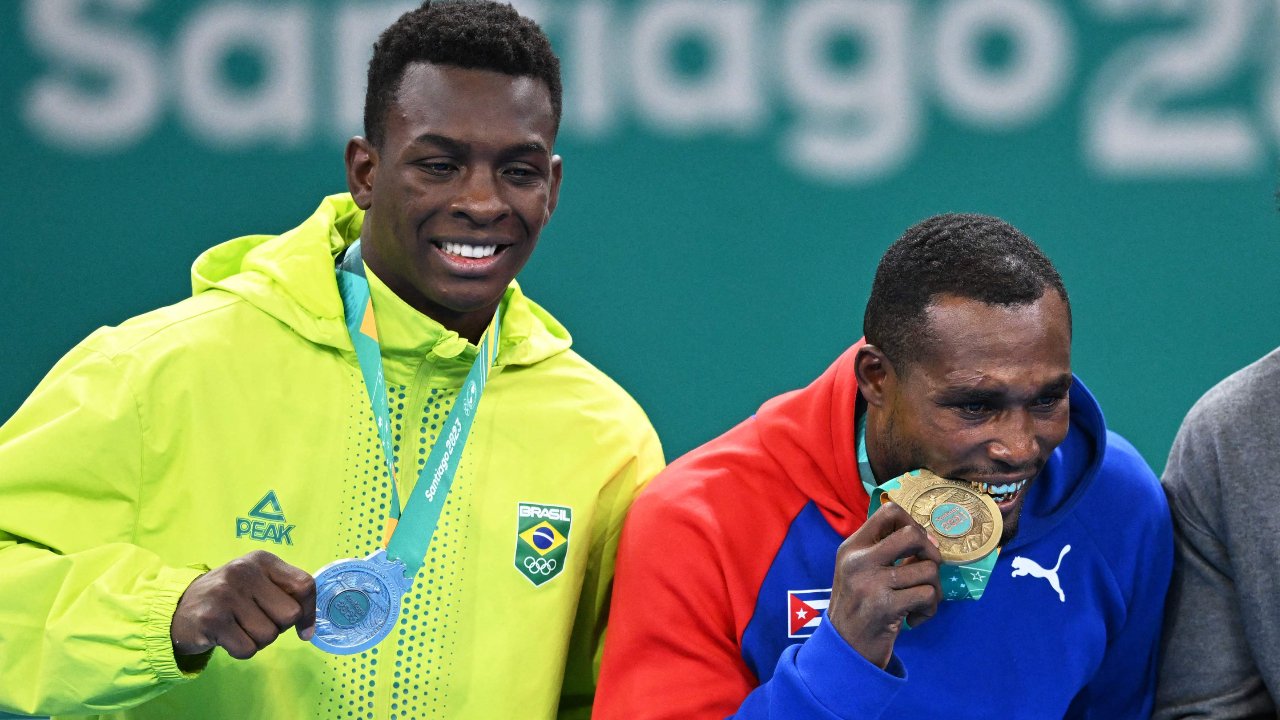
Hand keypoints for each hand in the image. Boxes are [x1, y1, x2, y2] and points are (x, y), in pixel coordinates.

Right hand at [171, 550, 316, 659]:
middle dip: (278, 627)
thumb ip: (286, 595)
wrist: (179, 608)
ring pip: (269, 635)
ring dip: (258, 640)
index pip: (304, 585)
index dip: (309, 611)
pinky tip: (227, 637)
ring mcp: (226, 594)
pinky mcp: (212, 619)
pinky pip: (247, 649)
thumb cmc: (229, 597)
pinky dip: (241, 650)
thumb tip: (309, 631)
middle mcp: (244, 572)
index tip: (303, 628)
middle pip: (290, 615)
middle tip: (256, 621)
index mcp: (262, 560)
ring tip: (239, 627)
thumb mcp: (257, 583)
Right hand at [827, 500, 942, 668]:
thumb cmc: (859, 608)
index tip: (918, 544)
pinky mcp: (885, 606)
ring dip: (933, 589)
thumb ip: (883, 552)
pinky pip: (928, 595)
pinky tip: (915, 619)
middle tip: (928, 570)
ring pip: (927, 569)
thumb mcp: (859, 572)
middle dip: (932, 552)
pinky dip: (929, 610)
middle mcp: (859, 560)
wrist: (844, 650)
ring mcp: (871, 582)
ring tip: (920, 602)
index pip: (889, 511)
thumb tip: (928, 538)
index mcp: (852, 547)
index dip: (912, 522)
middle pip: (912, 534)